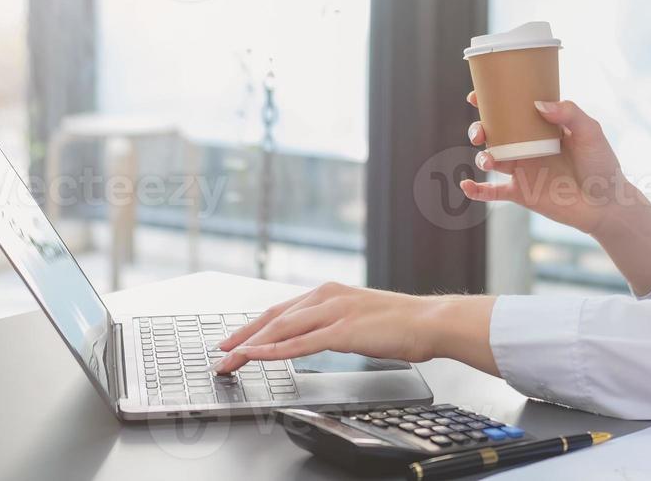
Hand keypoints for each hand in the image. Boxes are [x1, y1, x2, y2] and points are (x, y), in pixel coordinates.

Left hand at [212, 282, 498, 375]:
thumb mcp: (359, 317)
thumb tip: (316, 337)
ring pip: (281, 329)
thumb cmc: (401, 323)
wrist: (430, 321)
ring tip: (229, 360)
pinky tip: (257, 356)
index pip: (282, 309)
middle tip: (221, 351)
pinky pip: (300, 343)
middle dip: (243, 335)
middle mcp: (327, 296)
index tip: (235, 338)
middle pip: (274, 316)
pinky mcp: (342, 331)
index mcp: (330, 291)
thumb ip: (334, 323)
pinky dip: (273, 351)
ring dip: (250, 345)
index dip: (254, 325)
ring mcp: (334, 312)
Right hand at [459, 91, 635, 236]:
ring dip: (482, 156)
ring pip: (491, 159)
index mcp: (541, 127)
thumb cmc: (602, 164)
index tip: (476, 96)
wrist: (606, 204)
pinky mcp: (521, 193)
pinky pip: (492, 192)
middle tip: (480, 131)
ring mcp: (522, 170)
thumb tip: (538, 104)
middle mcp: (527, 146)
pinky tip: (466, 185)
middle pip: (494, 133)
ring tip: (488, 160)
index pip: (512, 110)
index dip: (491, 101)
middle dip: (479, 129)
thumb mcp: (590, 132)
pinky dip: (476, 190)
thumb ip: (569, 113)